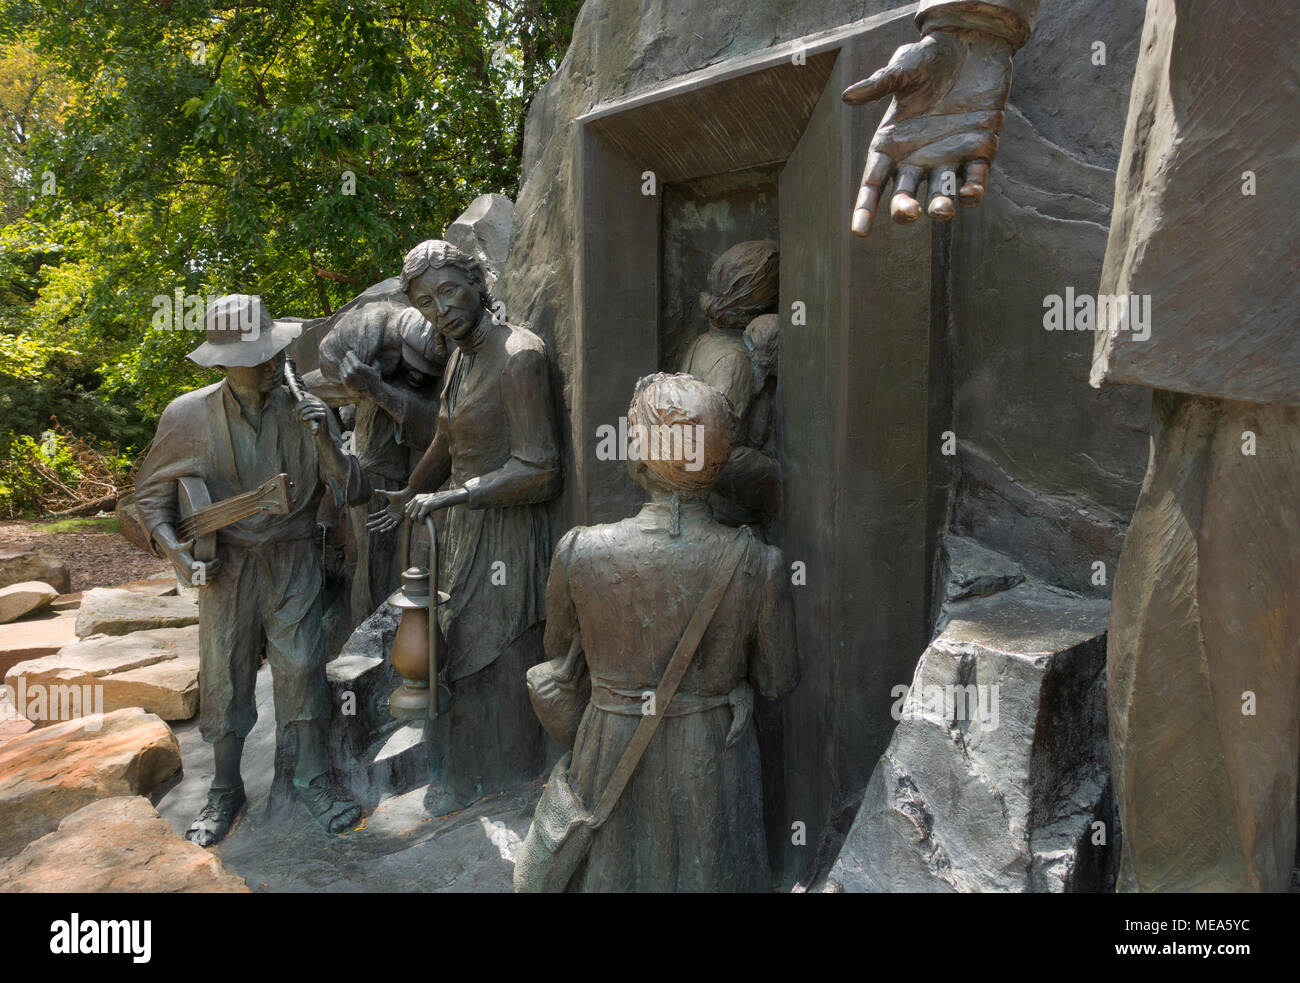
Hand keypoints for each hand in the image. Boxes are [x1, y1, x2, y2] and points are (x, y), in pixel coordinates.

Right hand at [165, 544, 219, 586]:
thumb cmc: (180, 550)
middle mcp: (189, 575)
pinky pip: (201, 585)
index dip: (214, 564)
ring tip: (217, 568)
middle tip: (220, 563)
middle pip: (207, 574)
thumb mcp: (183, 546)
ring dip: (213, 575)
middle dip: (216, 569)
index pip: (206, 567)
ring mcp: (189, 581)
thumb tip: (194, 540)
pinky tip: (212, 575)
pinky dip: (208, 581)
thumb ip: (188, 544)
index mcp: (189, 566)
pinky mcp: (189, 584)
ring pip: (206, 580)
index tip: (219, 560)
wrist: (174, 558)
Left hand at [294, 392, 328, 434]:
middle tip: (296, 417)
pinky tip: (304, 419)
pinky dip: (308, 416)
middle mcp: (320, 405)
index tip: (294, 414)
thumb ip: (300, 413)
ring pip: (310, 408)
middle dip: (300, 410)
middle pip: (307, 403)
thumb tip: (292, 410)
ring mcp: (322, 410)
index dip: (298, 407)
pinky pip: (315, 414)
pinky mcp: (324, 415)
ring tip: (300, 420)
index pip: (305, 401)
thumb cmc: (312, 424)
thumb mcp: (305, 418)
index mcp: (315, 403)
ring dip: (303, 414)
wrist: (320, 432)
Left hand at [340, 350, 381, 396]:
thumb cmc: (376, 377)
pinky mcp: (345, 383)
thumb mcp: (377, 365)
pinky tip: (350, 373)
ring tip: (351, 367)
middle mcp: (350, 371)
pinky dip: (344, 372)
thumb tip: (368, 353)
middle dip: (349, 359)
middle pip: (345, 359)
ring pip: (342, 366)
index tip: (354, 355)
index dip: (352, 353)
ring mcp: (346, 378)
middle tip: (353, 361)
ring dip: (346, 365)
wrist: (374, 392)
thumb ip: (372, 357)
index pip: (349, 354)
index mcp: (357, 365)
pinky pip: (341, 373)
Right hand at [367, 487, 412, 533]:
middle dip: (374, 524)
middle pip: (381, 521)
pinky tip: (381, 531)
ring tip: (372, 531)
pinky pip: (392, 525)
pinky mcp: (399, 519)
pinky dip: (387, 528)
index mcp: (389, 509)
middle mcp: (391, 515)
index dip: (374, 516)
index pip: (379, 514)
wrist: (407, 496)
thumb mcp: (388, 494)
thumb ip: (381, 493)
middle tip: (367, 527)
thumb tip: (374, 490)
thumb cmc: (400, 495)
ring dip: (378, 528)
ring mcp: (395, 517)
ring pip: (385, 524)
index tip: (368, 518)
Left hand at [405, 488, 466, 521]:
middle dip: (410, 521)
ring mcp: (421, 502)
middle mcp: (417, 499)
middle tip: (414, 525)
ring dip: (416, 522)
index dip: (407, 516)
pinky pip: (419, 517)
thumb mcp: (427, 501)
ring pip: (412, 516)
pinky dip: (421, 522)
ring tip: (422, 523)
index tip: (411, 522)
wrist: (447, 497)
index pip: (406, 508)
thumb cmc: (439, 501)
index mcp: (417, 497)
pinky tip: (424, 523)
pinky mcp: (426, 506)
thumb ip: (420, 504)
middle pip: (408, 513)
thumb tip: (412, 513)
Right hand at [842, 28, 1012, 235]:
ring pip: (941, 192)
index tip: (859, 231)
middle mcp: (916, 157)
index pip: (873, 182)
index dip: (864, 207)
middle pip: (905, 194)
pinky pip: (974, 177)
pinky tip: (970, 195)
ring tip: (940, 210)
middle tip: (907, 213)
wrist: (973, 45)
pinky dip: (973, 190)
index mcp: (891, 143)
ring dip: (940, 205)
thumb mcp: (904, 67)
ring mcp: (948, 156)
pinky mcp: (978, 149)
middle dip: (904, 208)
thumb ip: (880, 84)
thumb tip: (849, 96)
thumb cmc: (931, 56)